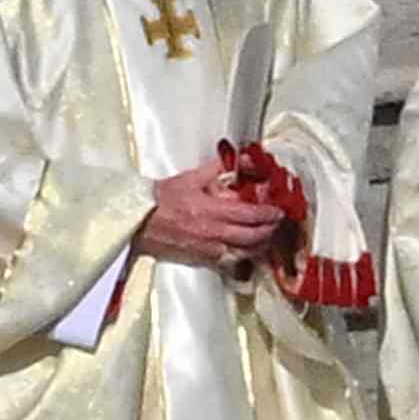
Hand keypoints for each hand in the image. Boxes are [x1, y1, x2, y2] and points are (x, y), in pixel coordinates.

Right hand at [133, 150, 289, 274]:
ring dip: (260, 245)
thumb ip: (217, 169)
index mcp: (212, 210)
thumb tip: (238, 159)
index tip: (278, 210)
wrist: (139, 221)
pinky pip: (230, 259)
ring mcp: (209, 249)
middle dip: (270, 230)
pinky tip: (247, 248)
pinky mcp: (202, 258)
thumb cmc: (162, 199)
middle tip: (277, 222)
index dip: (268, 213)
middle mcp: (214, 233)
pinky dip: (243, 254)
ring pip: (244, 252)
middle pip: (253, 237)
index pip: (249, 214)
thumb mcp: (191, 178)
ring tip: (268, 235)